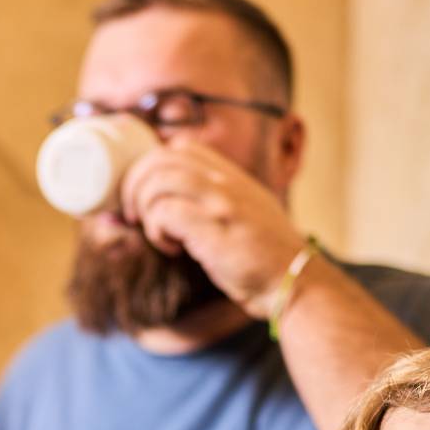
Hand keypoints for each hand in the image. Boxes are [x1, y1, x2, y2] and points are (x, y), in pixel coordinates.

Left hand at [118, 137, 307, 315]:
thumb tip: (168, 204)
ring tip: (155, 232)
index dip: (154, 167)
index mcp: (232, 176)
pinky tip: (171, 248)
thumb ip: (217, 200)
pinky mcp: (213, 228)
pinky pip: (165, 212)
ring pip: (158, 182)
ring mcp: (220, 202)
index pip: (182, 148)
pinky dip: (156, 230)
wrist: (296, 282)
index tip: (147, 196)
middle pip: (161, 159)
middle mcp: (225, 182)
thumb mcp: (246, 214)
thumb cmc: (266, 258)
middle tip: (133, 214)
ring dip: (144, 208)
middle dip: (134, 184)